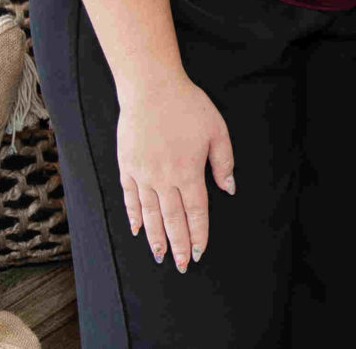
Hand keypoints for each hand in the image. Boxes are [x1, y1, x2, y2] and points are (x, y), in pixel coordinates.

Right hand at [116, 72, 233, 272]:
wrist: (151, 89)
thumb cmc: (188, 107)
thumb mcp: (217, 130)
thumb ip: (224, 162)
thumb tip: (229, 189)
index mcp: (189, 171)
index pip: (196, 211)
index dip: (199, 233)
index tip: (201, 252)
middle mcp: (164, 178)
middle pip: (172, 219)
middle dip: (179, 245)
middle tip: (183, 265)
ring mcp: (142, 175)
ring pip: (150, 214)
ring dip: (155, 237)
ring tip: (160, 256)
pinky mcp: (126, 167)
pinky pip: (130, 198)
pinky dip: (134, 216)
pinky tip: (136, 230)